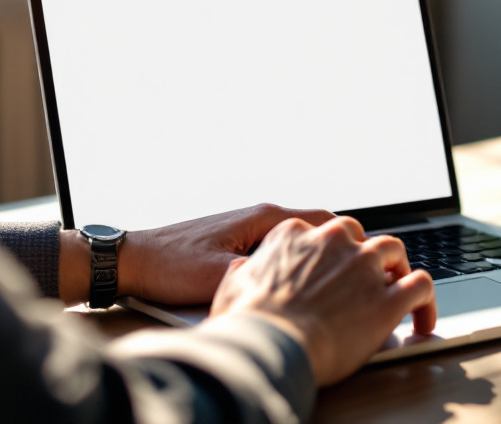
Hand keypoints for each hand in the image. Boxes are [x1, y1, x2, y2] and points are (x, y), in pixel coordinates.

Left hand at [59, 203, 334, 305]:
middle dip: (338, 251)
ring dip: (314, 256)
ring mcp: (248, 227)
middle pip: (317, 228)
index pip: (327, 220)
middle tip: (354, 276)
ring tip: (327, 282)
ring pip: (298, 238)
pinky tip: (291, 283)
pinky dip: (293, 261)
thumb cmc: (172, 266)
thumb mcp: (225, 276)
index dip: (352, 242)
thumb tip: (304, 285)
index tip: (367, 262)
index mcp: (265, 218)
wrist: (133, 260)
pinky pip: (279, 247)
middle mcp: (260, 216)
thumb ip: (268, 275)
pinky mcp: (236, 240)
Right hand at [208, 216, 436, 385]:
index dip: (332, 253)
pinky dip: (427, 301)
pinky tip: (424, 319)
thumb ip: (243, 272)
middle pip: (362, 236)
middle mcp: (335, 242)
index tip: (334, 268)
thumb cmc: (249, 322)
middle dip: (367, 255)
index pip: (324, 232)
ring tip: (399, 289)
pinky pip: (421, 286)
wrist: (271, 345)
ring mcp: (364, 267)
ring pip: (395, 250)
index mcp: (296, 234)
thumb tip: (242, 269)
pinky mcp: (387, 299)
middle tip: (368, 277)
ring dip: (399, 268)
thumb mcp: (232, 286)